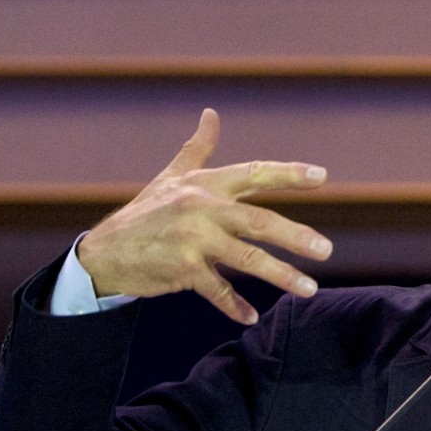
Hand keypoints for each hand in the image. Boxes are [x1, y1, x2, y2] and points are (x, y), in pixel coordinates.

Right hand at [77, 109, 332, 323]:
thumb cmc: (146, 212)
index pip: (253, 173)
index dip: (288, 174)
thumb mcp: (171, 177)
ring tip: (310, 289)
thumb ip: (198, 148)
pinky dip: (235, 306)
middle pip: (258, 221)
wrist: (104, 252)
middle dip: (296, 236)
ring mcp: (192, 240)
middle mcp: (202, 209)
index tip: (322, 176)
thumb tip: (211, 114)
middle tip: (326, 250)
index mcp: (205, 184)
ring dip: (281, 275)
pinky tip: (252, 317)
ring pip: (246, 258)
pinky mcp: (182, 270)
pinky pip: (218, 290)